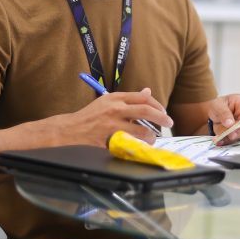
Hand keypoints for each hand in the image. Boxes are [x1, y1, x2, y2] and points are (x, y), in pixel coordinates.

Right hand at [52, 88, 171, 145]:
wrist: (71, 129)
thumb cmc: (91, 115)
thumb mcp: (108, 101)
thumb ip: (129, 98)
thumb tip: (148, 92)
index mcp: (116, 98)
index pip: (143, 98)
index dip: (157, 105)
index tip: (163, 112)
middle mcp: (115, 109)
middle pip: (145, 111)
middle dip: (161, 117)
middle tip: (169, 122)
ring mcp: (112, 125)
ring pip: (141, 131)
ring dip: (151, 136)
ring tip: (153, 138)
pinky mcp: (109, 140)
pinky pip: (130, 143)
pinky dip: (138, 145)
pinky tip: (140, 146)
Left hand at [208, 94, 239, 144]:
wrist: (211, 114)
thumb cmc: (218, 106)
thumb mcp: (217, 105)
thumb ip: (223, 113)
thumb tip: (230, 123)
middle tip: (232, 134)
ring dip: (232, 136)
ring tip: (221, 137)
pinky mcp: (237, 135)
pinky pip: (233, 140)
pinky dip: (226, 141)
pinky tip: (220, 141)